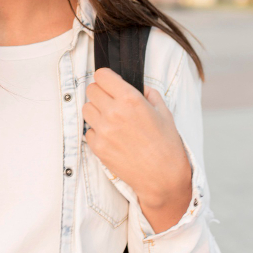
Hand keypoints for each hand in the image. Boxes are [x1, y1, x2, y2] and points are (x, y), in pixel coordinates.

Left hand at [82, 68, 191, 230]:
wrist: (163, 177)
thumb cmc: (166, 145)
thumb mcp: (164, 112)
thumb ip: (149, 93)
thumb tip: (139, 86)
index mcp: (130, 99)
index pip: (101, 75)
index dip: (106, 78)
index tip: (110, 83)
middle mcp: (113, 112)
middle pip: (91, 89)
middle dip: (101, 93)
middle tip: (112, 101)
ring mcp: (103, 130)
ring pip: (86, 108)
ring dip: (96, 110)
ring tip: (111, 119)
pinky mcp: (97, 147)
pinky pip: (88, 130)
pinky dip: (96, 131)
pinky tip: (111, 136)